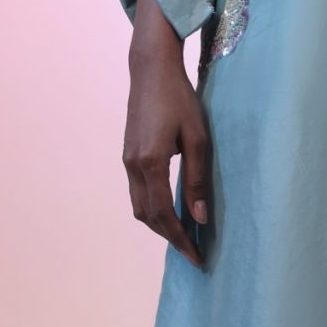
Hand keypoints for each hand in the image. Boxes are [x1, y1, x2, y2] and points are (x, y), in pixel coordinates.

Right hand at [123, 0, 211, 264]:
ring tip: (183, 235)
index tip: (196, 256)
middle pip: (148, 216)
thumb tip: (200, 217)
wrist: (150, 70)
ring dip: (159, 224)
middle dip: (170, 237)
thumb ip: (197, 180)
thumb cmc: (179, 98)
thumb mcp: (197, 138)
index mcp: (150, 163)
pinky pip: (137, 192)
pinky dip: (152, 208)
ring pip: (139, 207)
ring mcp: (127, 160)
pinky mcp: (128, 154)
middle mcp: (133, 166)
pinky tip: (170, 210)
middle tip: (192, 252)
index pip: (164, 214)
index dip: (180, 238)